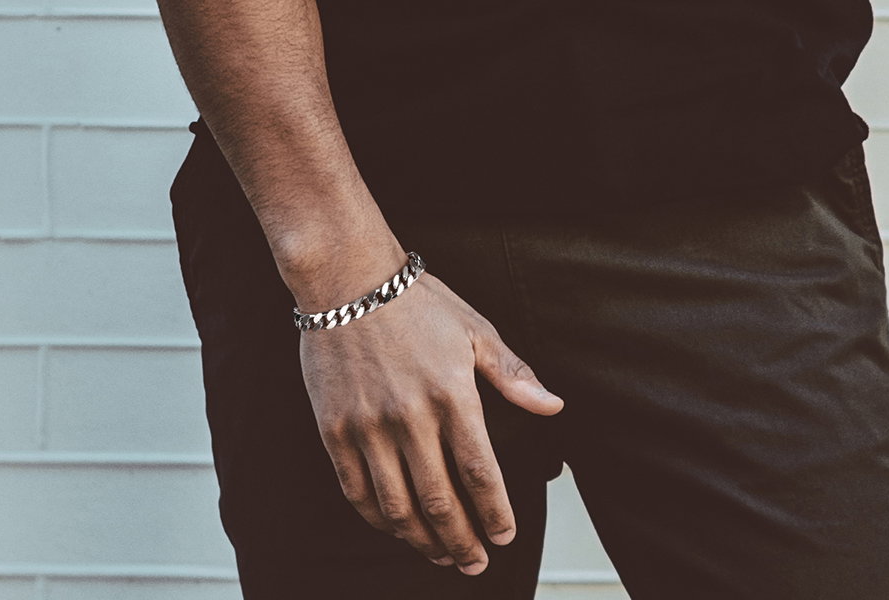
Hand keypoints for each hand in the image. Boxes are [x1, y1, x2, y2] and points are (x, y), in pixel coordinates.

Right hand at [297, 265, 563, 574]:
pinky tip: (396, 528)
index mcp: (452, 394)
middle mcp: (409, 417)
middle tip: (476, 563)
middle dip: (462, 541)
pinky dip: (379, 519)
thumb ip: (513, 375)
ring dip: (422, 540)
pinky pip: (356, 490)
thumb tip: (554, 407)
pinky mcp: (335, 430)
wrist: (347, 280)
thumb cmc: (417, 303)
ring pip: (397, 505)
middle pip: (439, 501)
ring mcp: (368, 426)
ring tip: (440, 556)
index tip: (505, 535)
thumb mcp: (475, 329)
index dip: (495, 513)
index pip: (480, 472)